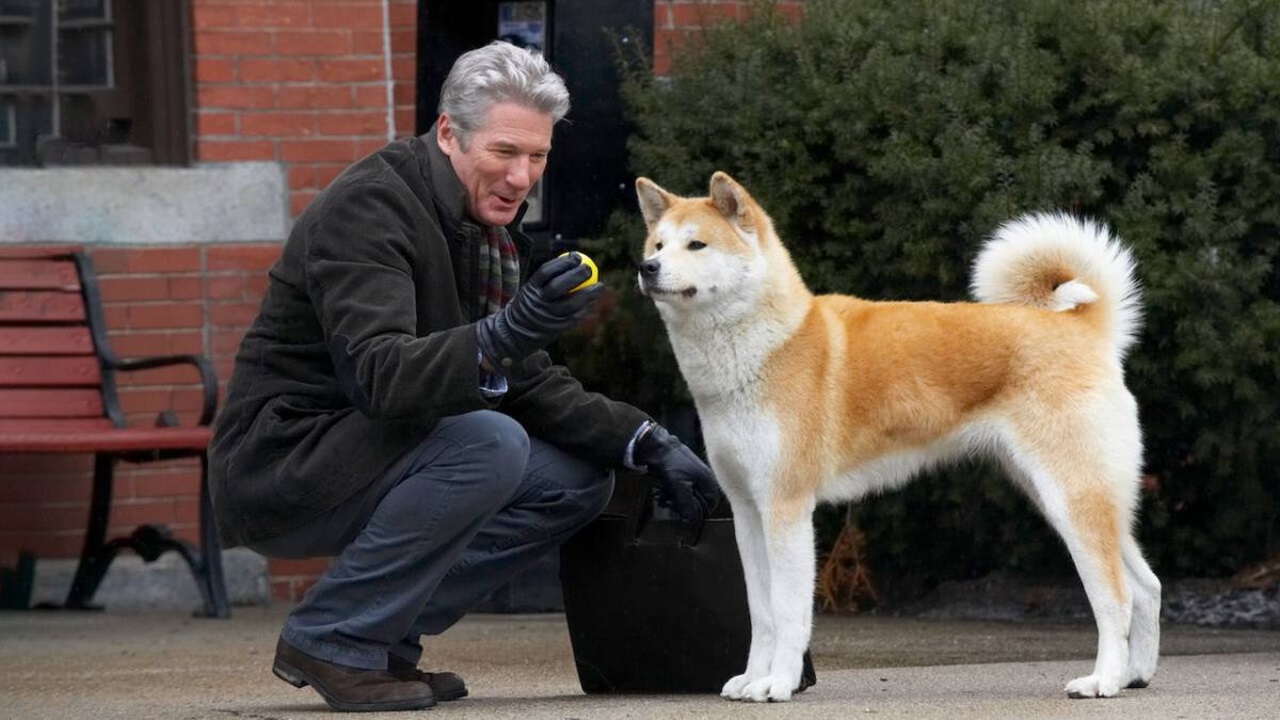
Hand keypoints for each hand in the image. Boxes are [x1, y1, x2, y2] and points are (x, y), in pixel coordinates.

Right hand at [475, 253, 603, 369]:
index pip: (545, 272)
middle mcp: (537, 303)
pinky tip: (593, 302)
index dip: (563, 263)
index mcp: (530, 290)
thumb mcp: (532, 290)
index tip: (577, 257)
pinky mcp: (556, 329)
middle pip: (557, 286)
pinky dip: (586, 308)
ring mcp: (546, 317)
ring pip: (570, 304)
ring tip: (600, 286)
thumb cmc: (531, 305)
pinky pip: (574, 317)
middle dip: (575, 276)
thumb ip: (549, 278)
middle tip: (589, 269)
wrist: (517, 333)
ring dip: (588, 294)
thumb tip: (575, 260)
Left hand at [633, 423, 721, 523]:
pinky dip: (672, 494)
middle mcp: (704, 480)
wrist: (658, 447)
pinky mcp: (684, 476)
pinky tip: (663, 494)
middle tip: (673, 506)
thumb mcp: (679, 486)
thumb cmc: (672, 463)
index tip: (686, 516)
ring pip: (689, 498)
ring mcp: (694, 477)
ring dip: (677, 501)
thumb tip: (692, 521)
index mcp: (709, 481)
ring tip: (666, 499)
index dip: (699, 512)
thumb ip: (687, 504)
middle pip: (699, 502)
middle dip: (685, 506)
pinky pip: (681, 491)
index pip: (711, 504)